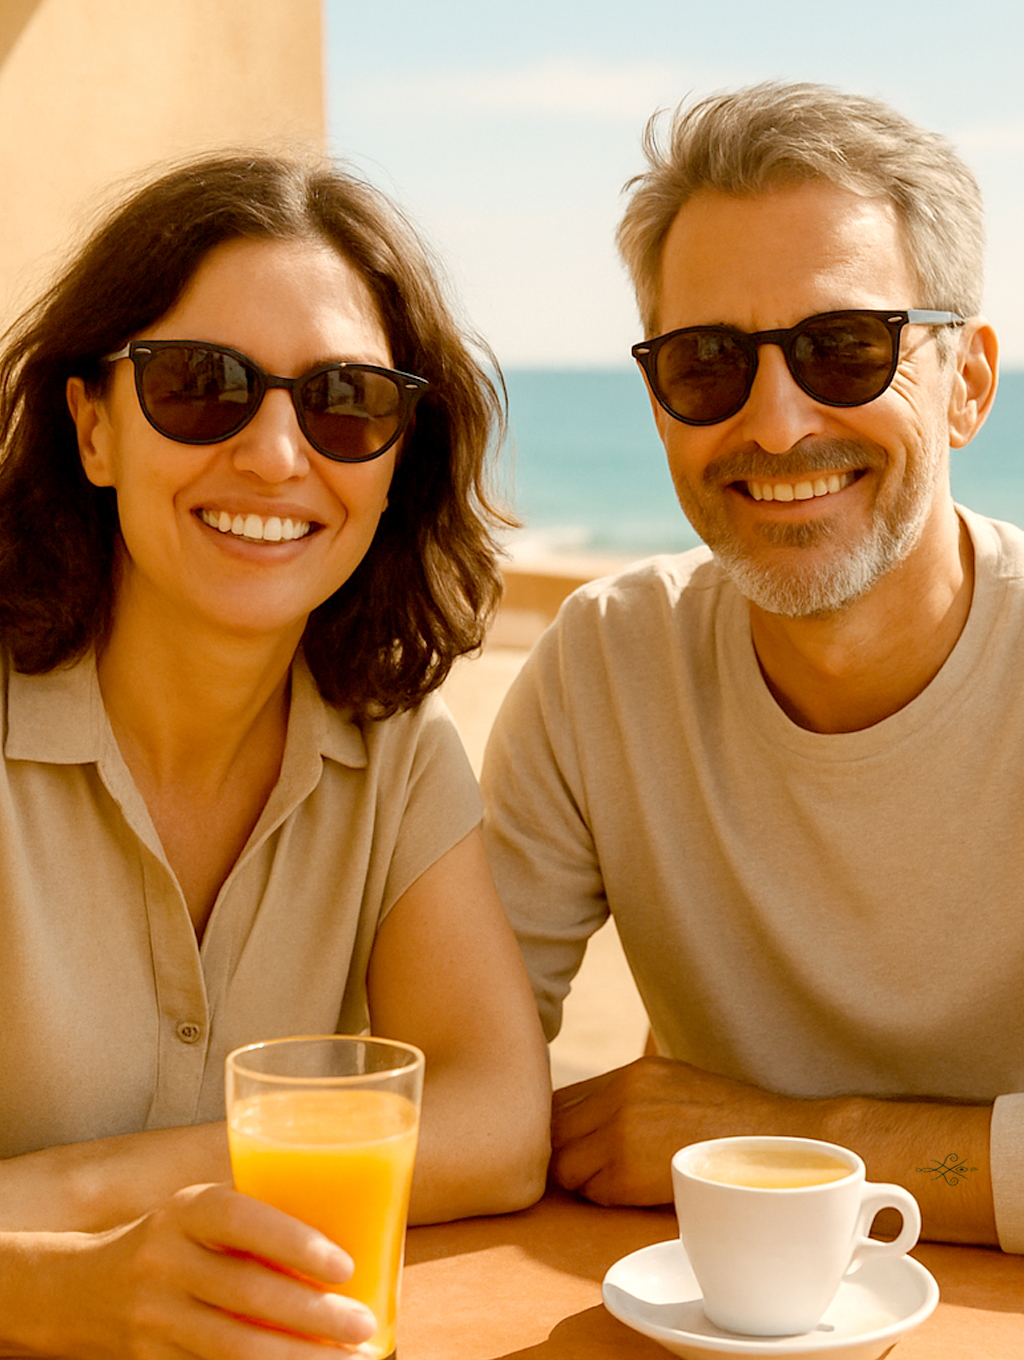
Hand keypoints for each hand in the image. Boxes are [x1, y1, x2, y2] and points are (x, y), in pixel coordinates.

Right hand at [59, 1183, 375, 1359]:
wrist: (84, 1291)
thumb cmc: (177, 1238)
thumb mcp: (202, 1210)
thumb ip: (258, 1218)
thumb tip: (356, 1223)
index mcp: (187, 1212)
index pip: (241, 1220)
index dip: (294, 1242)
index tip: (344, 1266)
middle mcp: (166, 1264)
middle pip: (246, 1296)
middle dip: (313, 1316)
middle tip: (362, 1325)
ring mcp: (156, 1321)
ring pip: (235, 1350)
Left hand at [551, 1057, 803, 1205]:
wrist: (781, 1148)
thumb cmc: (734, 1128)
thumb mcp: (677, 1088)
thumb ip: (631, 1096)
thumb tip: (587, 1121)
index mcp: (633, 1073)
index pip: (562, 1097)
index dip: (562, 1127)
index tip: (576, 1146)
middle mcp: (621, 1094)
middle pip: (554, 1128)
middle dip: (563, 1152)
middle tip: (588, 1171)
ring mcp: (622, 1129)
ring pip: (564, 1163)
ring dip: (580, 1179)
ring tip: (615, 1184)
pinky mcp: (628, 1169)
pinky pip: (590, 1190)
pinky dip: (602, 1198)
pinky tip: (633, 1195)